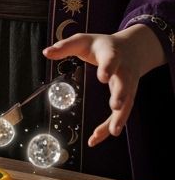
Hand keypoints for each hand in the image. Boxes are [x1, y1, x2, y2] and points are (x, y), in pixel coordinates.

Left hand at [43, 24, 164, 146]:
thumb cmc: (102, 46)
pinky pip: (120, 114)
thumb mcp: (83, 40)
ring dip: (119, 118)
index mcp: (112, 54)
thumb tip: (46, 53)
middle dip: (120, 95)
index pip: (111, 60)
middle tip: (115, 106)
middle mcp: (123, 72)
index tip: (102, 76)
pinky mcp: (126, 98)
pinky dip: (110, 127)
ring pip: (127, 103)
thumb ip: (65, 46)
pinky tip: (96, 138)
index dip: (108, 68)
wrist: (132, 50)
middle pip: (125, 84)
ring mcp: (128, 86)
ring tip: (112, 132)